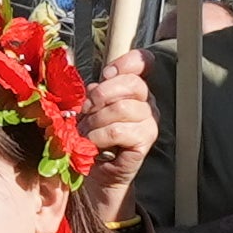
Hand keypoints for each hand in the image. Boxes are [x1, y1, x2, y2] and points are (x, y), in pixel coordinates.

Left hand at [81, 64, 160, 193]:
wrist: (95, 170)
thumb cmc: (92, 135)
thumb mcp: (88, 107)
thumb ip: (91, 88)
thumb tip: (82, 72)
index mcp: (134, 88)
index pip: (142, 62)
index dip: (124, 63)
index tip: (105, 74)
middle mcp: (147, 102)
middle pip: (131, 83)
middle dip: (101, 94)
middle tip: (85, 110)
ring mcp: (149, 122)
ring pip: (121, 108)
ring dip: (95, 120)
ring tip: (85, 131)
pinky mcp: (145, 140)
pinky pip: (118, 130)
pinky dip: (98, 136)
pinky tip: (92, 142)